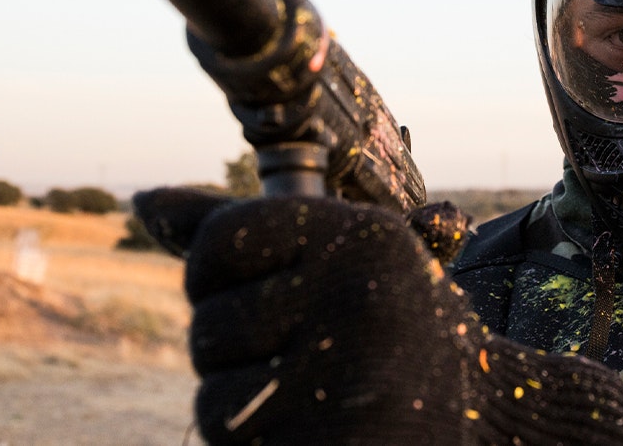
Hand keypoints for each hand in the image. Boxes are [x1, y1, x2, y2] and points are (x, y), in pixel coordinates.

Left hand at [135, 188, 477, 443]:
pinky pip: (239, 445)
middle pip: (207, 327)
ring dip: (250, 404)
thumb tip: (142, 201)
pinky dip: (265, 441)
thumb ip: (243, 230)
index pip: (217, 243)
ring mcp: (341, 381)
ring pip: (215, 400)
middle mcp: (352, 300)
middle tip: (308, 352)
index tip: (270, 290)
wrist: (479, 417)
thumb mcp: (340, 259)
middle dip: (240, 349)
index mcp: (358, 239)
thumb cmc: (393, 327)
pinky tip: (319, 426)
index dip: (220, 275)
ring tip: (316, 394)